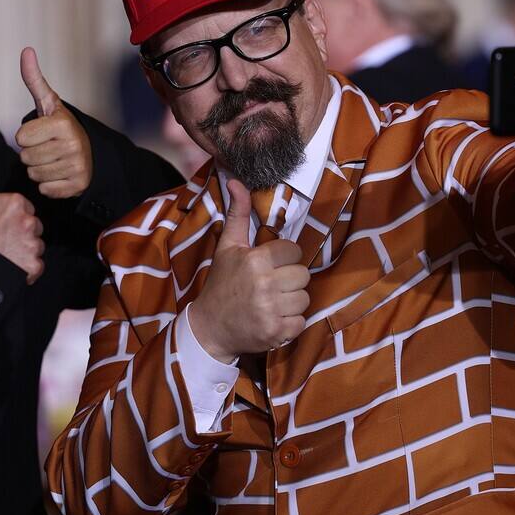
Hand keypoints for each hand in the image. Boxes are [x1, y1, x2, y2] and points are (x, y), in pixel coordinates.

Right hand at [0, 135, 44, 282]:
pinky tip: (8, 265)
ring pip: (35, 246)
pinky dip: (25, 269)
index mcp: (16, 202)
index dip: (9, 218)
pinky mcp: (33, 266)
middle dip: (19, 234)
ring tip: (2, 254)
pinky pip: (36, 265)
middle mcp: (28, 221)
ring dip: (23, 251)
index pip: (23, 208)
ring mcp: (32, 244)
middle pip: (32, 226)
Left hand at [14, 47, 92, 198]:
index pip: (20, 137)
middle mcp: (73, 144)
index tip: (40, 133)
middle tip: (47, 148)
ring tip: (52, 160)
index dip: (25, 136)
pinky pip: (45, 189)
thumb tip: (26, 50)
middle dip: (31, 154)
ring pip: (33, 175)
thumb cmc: (59, 127)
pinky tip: (58, 174)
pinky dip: (48, 184)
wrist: (87, 153)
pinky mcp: (77, 186)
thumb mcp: (47, 103)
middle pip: (25, 158)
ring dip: (38, 169)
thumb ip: (34, 79)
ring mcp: (77, 167)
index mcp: (63, 123)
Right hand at [188, 180, 309, 362]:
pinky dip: (291, 323)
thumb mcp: (227, 246)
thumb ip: (238, 214)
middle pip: (303, 275)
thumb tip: (236, 181)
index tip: (270, 266)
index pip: (294, 251)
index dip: (284, 258)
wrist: (210, 327)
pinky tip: (274, 319)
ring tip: (272, 303)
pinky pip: (301, 321)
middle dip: (290, 280)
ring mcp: (271, 311)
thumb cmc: (221, 284)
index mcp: (256, 260)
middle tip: (271, 286)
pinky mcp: (277, 333)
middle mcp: (265, 284)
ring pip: (305, 298)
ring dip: (292, 302)